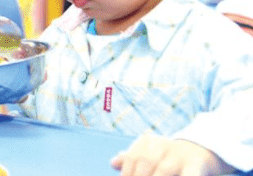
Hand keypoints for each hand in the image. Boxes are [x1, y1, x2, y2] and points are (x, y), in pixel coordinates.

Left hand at [110, 133, 232, 175]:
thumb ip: (131, 159)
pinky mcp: (196, 165)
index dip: (126, 173)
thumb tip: (113, 163)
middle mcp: (162, 145)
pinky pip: (187, 175)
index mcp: (147, 142)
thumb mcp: (149, 153)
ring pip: (163, 171)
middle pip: (146, 163)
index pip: (132, 158)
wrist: (201, 150)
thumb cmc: (167, 157)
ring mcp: (179, 156)